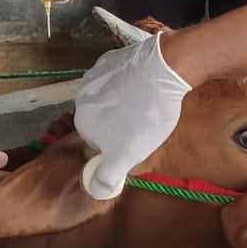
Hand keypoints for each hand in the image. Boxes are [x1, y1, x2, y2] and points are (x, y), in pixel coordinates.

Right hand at [73, 34, 191, 198]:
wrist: (164, 69)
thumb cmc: (146, 116)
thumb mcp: (128, 154)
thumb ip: (108, 175)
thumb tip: (96, 189)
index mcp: (82, 121)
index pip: (96, 139)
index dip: (117, 142)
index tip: (135, 139)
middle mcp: (81, 97)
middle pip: (100, 116)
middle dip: (118, 121)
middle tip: (143, 122)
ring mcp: (95, 74)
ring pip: (108, 96)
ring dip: (123, 101)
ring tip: (147, 103)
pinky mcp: (111, 58)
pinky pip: (118, 76)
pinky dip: (129, 81)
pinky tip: (146, 84)